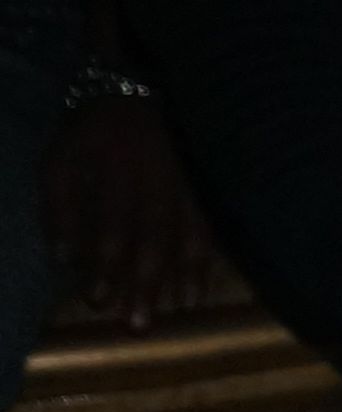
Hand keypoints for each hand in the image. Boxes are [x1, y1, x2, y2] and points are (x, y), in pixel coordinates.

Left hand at [39, 94, 234, 328]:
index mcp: (119, 174)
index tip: (97, 301)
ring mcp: (188, 182)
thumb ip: (60, 209)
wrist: (139, 86)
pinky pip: (211, 222)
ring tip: (183, 309)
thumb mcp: (60, 160)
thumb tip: (62, 261)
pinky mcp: (205, 183)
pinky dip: (209, 255)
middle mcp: (158, 182)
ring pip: (189, 232)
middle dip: (148, 282)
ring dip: (186, 274)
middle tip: (140, 324)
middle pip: (155, 237)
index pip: (112, 227)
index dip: (105, 265)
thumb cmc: (93, 131)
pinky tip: (206, 283)